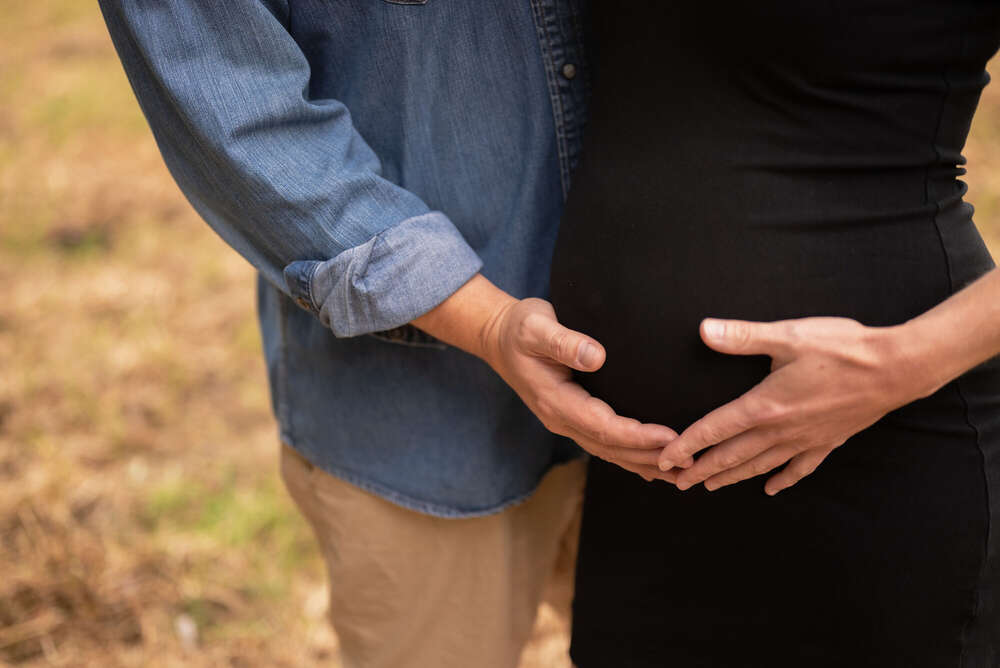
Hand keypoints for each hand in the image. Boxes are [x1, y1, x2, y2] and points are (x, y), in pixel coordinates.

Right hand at [481, 297, 685, 480]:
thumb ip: (564, 342)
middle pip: (611, 448)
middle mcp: (561, 419)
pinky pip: (606, 445)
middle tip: (691, 461)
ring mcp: (567, 422)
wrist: (499, 338)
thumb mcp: (536, 327)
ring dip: (645, 463)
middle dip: (650, 457)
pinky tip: (654, 466)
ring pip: (610, 452)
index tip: (670, 437)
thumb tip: (597, 356)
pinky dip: (632, 457)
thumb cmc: (520, 328)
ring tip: (683, 472)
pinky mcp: (574, 418)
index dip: (637, 436)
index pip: (602, 426)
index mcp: (555, 401)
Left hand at [658, 316, 929, 494]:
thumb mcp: (789, 336)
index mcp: (765, 405)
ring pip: (760, 465)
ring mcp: (805, 440)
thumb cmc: (843, 348)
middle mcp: (781, 430)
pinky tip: (771, 489)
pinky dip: (783, 479)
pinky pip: (800, 468)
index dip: (687, 446)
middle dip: (702, 470)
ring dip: (733, 476)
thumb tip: (704, 330)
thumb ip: (744, 336)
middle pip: (732, 456)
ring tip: (710, 487)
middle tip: (677, 483)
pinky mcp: (828, 441)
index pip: (715, 430)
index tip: (666, 460)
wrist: (897, 368)